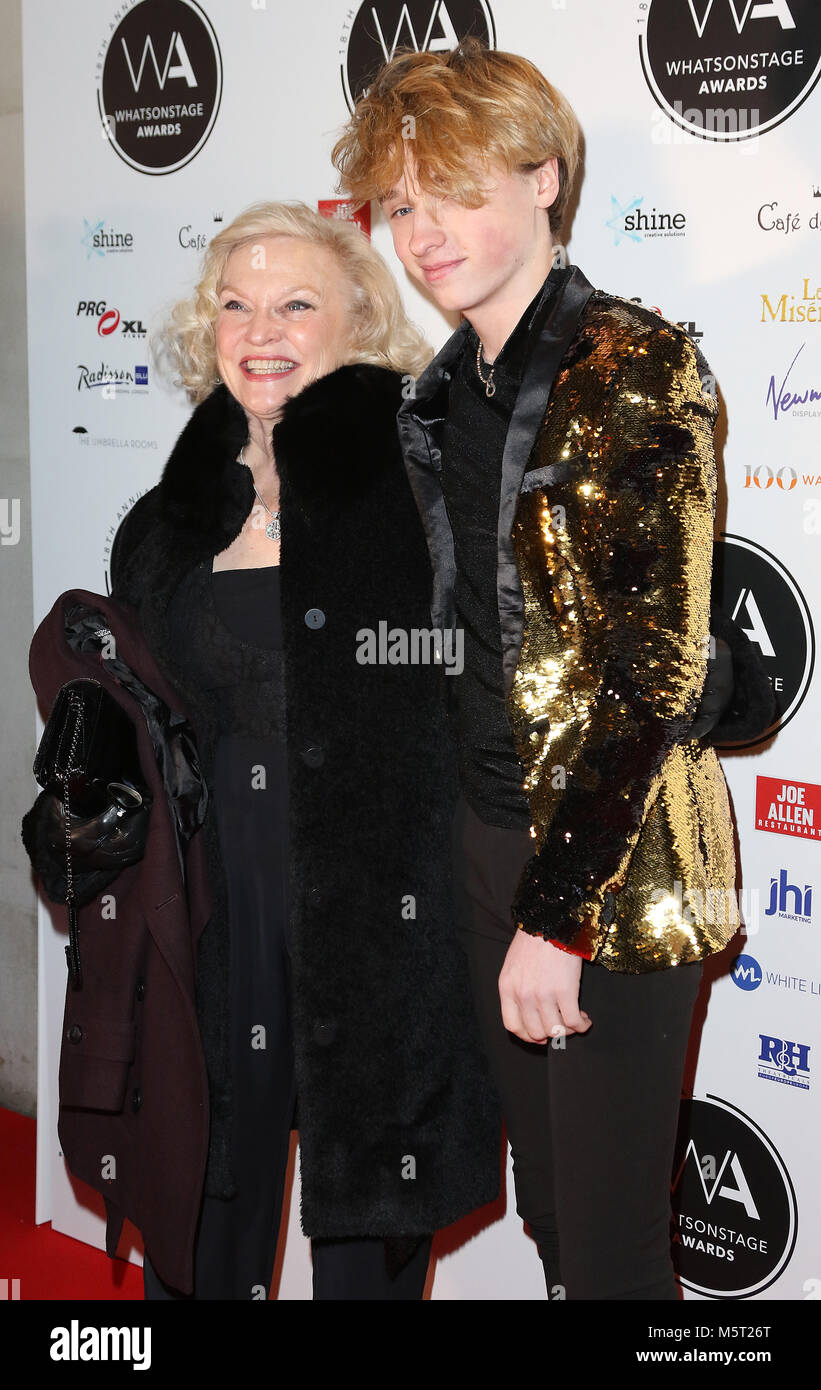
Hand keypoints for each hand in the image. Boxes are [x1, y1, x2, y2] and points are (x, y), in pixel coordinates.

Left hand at [498, 929, 591, 1043]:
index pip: (513, 1026)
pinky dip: (582, 1025)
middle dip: (550, 1034)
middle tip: (561, 1027)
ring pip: (555, 1030)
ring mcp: (543, 994)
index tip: (539, 1036)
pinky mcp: (565, 991)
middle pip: (535, 1032)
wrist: (551, 921)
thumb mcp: (514, 965)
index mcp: (507, 988)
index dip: (528, 1036)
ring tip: (576, 1021)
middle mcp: (523, 994)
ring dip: (568, 1031)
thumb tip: (530, 1012)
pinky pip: (574, 1021)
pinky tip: (585, 1020)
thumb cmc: (534, 940)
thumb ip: (517, 988)